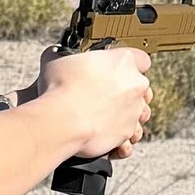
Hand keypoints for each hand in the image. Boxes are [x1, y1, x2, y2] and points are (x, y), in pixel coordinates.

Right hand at [37, 41, 150, 164]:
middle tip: (105, 94)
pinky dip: (121, 138)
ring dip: (126, 114)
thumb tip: (54, 56)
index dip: (130, 64)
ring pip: (139, 112)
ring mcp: (134, 111)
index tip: (116, 69)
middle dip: (127, 91)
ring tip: (106, 117)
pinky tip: (107, 135)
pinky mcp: (127, 133)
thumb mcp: (56, 61)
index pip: (140, 58)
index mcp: (123, 61)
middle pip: (140, 87)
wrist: (63, 121)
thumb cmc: (61, 88)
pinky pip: (130, 136)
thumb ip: (61, 56)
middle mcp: (135, 85)